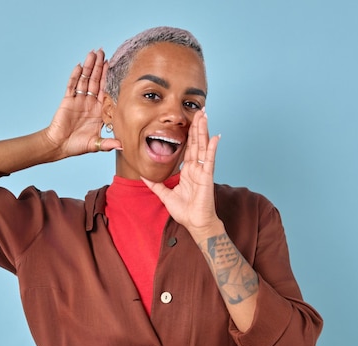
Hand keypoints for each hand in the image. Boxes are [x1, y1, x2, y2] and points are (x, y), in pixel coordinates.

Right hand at [45, 49, 121, 157]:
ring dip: (89, 67)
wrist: (59, 146)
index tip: (114, 66)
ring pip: (85, 80)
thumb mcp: (95, 145)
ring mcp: (78, 100)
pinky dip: (76, 76)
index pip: (106, 91)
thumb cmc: (76, 146)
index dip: (109, 79)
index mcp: (99, 111)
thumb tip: (123, 146)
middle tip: (103, 52)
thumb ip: (108, 144)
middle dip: (100, 67)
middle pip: (96, 81)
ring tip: (93, 53)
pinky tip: (80, 66)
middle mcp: (90, 103)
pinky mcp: (68, 100)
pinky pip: (72, 85)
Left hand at [142, 109, 223, 241]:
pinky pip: (209, 160)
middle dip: (198, 126)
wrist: (195, 223)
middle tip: (200, 110)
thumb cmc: (185, 211)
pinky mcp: (207, 177)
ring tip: (205, 116)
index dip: (189, 134)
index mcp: (188, 171)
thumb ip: (155, 184)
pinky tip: (215, 137)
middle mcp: (196, 168)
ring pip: (203, 147)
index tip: (190, 120)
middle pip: (197, 143)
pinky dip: (212, 148)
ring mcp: (203, 171)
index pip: (189, 148)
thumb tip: (142, 175)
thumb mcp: (164, 195)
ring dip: (204, 131)